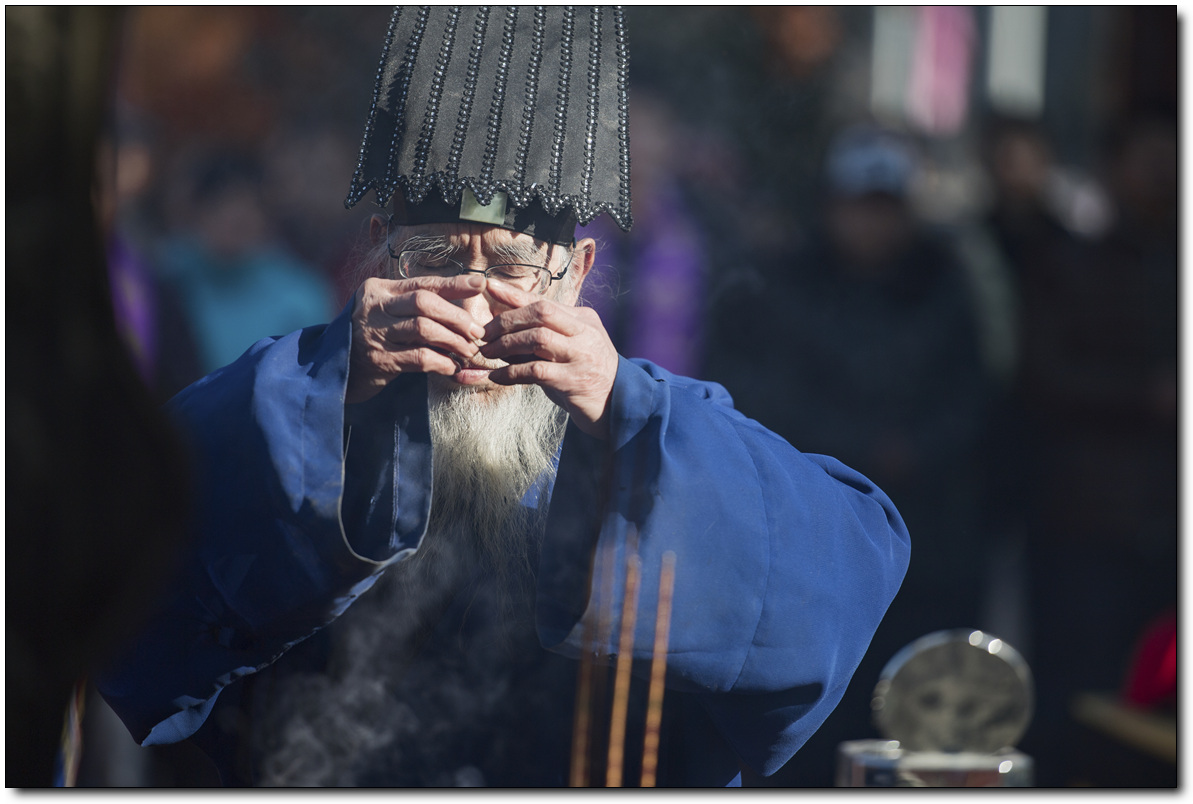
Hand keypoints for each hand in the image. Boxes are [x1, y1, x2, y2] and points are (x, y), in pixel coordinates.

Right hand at [347, 274, 487, 404]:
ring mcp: (374, 333)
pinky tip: (452, 366)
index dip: (454, 284)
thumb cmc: (372, 337)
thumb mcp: (388, 313)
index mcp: (379, 290)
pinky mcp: (379, 360)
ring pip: (423, 329)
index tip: (480, 284)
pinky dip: (441, 361)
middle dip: (456, 317)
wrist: (336, 368)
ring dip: (453, 340)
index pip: (422, 283)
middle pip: (424, 302)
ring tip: (468, 350)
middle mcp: (374, 307)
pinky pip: (418, 358)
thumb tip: (462, 304)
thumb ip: (415, 306)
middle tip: (477, 332)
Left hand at [479, 280, 618, 438]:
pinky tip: (497, 376)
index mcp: (583, 319)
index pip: (544, 301)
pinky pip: (536, 371)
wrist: (615, 404)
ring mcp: (582, 355)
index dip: (514, 294)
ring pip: (538, 338)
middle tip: (484, 334)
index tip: (488, 287)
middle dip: (507, 321)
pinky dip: (512, 372)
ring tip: (487, 353)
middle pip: (541, 313)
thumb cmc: (583, 373)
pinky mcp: (574, 380)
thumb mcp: (569, 346)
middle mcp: (585, 332)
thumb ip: (544, 332)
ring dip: (506, 345)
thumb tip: (501, 321)